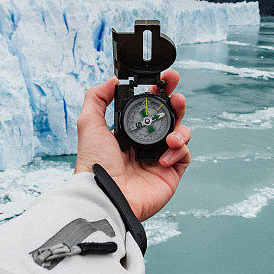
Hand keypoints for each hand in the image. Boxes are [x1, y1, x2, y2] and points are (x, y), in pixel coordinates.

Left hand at [74, 70, 190, 220]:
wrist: (105, 194)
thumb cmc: (94, 163)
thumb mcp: (89, 123)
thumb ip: (97, 97)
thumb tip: (113, 81)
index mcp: (128, 131)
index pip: (149, 107)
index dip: (160, 92)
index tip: (167, 79)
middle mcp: (145, 143)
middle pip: (169, 117)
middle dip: (177, 103)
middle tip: (177, 96)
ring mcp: (159, 158)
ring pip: (181, 134)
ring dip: (181, 129)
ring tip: (170, 137)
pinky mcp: (170, 174)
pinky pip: (185, 156)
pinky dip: (179, 152)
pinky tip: (163, 158)